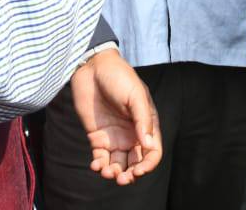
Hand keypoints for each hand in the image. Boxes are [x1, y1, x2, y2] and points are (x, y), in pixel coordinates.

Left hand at [69, 48, 161, 184]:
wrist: (92, 68)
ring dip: (114, 173)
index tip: (137, 171)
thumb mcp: (135, 95)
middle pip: (136, 162)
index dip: (148, 165)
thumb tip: (149, 146)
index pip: (152, 152)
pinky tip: (96, 166)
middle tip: (121, 179)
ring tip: (106, 172)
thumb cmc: (119, 77)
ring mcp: (115, 137)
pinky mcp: (98, 137)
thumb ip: (142, 120)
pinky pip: (101, 158)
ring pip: (118, 164)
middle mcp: (132, 134)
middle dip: (131, 175)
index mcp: (146, 124)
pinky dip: (99, 166)